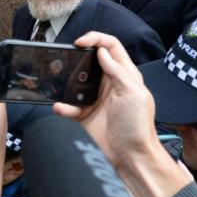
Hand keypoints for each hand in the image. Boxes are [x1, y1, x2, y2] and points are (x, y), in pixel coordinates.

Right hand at [52, 32, 159, 168]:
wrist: (130, 157)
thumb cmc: (137, 126)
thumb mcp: (132, 93)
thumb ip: (118, 71)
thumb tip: (102, 52)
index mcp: (124, 75)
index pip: (110, 47)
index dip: (96, 39)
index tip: (79, 42)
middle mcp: (108, 84)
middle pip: (89, 61)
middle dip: (76, 58)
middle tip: (64, 58)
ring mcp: (95, 99)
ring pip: (74, 83)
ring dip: (65, 84)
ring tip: (58, 84)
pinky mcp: (84, 115)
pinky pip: (68, 106)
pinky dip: (62, 106)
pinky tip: (61, 108)